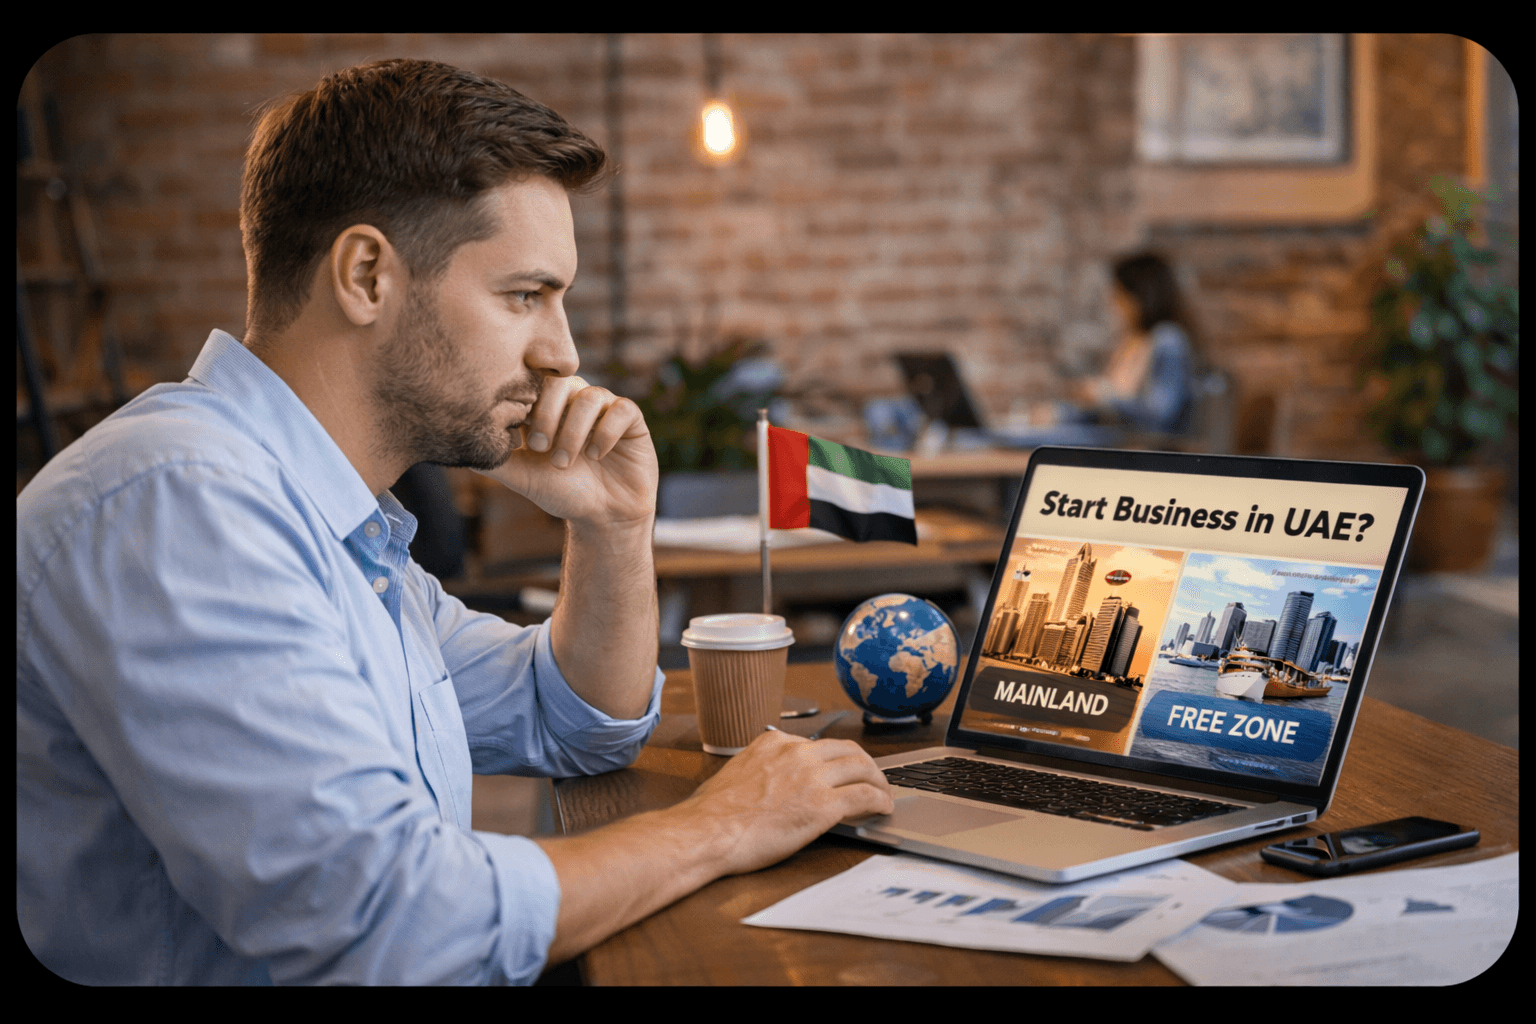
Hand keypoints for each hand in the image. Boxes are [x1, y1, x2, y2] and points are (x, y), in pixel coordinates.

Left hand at [475, 375, 657, 526]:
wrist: (603, 517)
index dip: (527, 405)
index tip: (521, 438)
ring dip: (573, 431)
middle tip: (538, 448)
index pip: (535, 385)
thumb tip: (458, 444)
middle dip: (548, 415)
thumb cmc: (562, 493)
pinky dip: (605, 433)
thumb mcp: (523, 476)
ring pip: (590, 397)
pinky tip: (595, 456)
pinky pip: (621, 409)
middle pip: (561, 383)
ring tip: (565, 462)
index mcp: (550, 407)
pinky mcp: (632, 420)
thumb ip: (494, 459)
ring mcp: (606, 408)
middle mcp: (577, 401)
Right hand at [676, 730, 894, 876]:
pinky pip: (864, 796)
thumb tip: (771, 780)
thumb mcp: (737, 772)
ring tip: (884, 793)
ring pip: (862, 768)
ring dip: (878, 780)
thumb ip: (762, 768)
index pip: (818, 744)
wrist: (708, 832)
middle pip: (847, 750)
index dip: (836, 759)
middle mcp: (797, 752)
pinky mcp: (823, 805)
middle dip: (866, 764)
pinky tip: (885, 808)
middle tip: (874, 778)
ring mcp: (812, 777)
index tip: (843, 769)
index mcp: (774, 742)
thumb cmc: (713, 813)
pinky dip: (880, 800)